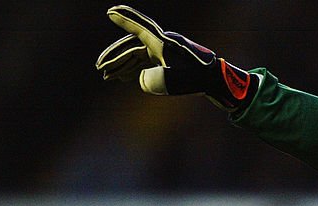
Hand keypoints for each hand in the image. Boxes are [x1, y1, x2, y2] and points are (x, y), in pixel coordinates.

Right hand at [95, 5, 255, 110]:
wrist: (217, 81)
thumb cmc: (197, 79)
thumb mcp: (172, 82)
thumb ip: (151, 81)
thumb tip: (142, 81)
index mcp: (161, 43)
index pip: (138, 27)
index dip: (123, 20)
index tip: (110, 12)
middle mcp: (162, 44)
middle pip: (132, 46)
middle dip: (115, 57)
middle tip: (99, 67)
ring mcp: (166, 53)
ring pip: (138, 56)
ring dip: (123, 66)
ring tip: (107, 77)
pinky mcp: (170, 62)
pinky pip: (147, 63)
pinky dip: (135, 69)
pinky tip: (126, 78)